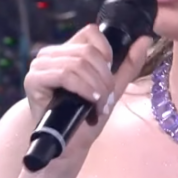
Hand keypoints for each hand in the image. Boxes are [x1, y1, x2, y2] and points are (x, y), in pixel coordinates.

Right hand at [23, 24, 152, 155]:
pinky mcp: (33, 79)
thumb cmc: (86, 116)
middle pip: (88, 52)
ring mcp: (39, 65)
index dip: (107, 52)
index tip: (110, 76)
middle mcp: (50, 54)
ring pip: (78, 63)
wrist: (68, 145)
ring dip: (96, 88)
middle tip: (106, 100)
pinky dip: (83, 89)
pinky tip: (89, 101)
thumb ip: (128, 64)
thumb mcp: (112, 87)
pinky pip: (64, 75)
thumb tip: (145, 40)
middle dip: (104, 79)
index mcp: (67, 50)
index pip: (91, 32)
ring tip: (98, 105)